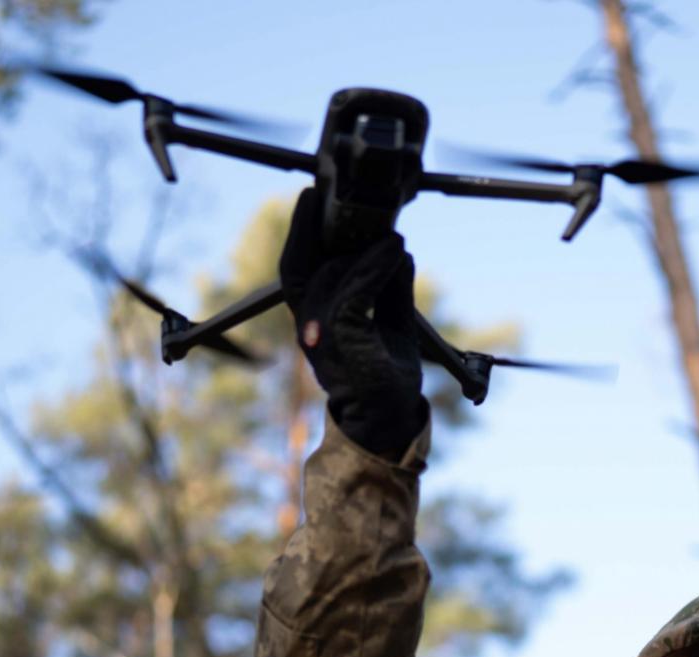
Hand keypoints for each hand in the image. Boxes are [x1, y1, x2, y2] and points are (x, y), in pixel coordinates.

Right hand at [279, 188, 427, 457]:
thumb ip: (391, 287)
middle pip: (300, 267)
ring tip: (393, 236)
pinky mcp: (344, 337)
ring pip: (333, 275)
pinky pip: (356, 291)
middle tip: (320, 196)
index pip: (300, 271)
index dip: (301, 235)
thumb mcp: (393, 320)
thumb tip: (398, 249)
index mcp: (317, 320)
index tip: (310, 202)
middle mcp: (312, 326)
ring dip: (364, 250)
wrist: (390, 417)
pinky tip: (397, 255)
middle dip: (307, 228)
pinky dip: (377, 268)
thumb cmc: (386, 374)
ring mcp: (324, 333)